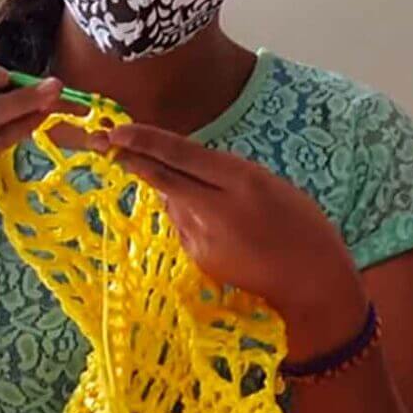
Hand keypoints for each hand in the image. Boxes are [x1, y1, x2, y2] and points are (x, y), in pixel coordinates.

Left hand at [92, 122, 366, 351]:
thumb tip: (181, 169)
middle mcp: (215, 208)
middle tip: (102, 141)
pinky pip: (182, 226)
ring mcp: (203, 237)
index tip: (117, 130)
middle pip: (162, 178)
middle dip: (130, 158)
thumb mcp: (268, 186)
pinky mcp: (199, 259)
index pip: (181, 155)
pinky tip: (215, 223)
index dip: (145, 141)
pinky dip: (187, 215)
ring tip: (203, 195)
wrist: (311, 281)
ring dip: (170, 189)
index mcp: (241, 180)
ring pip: (172, 201)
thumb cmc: (301, 226)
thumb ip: (224, 175)